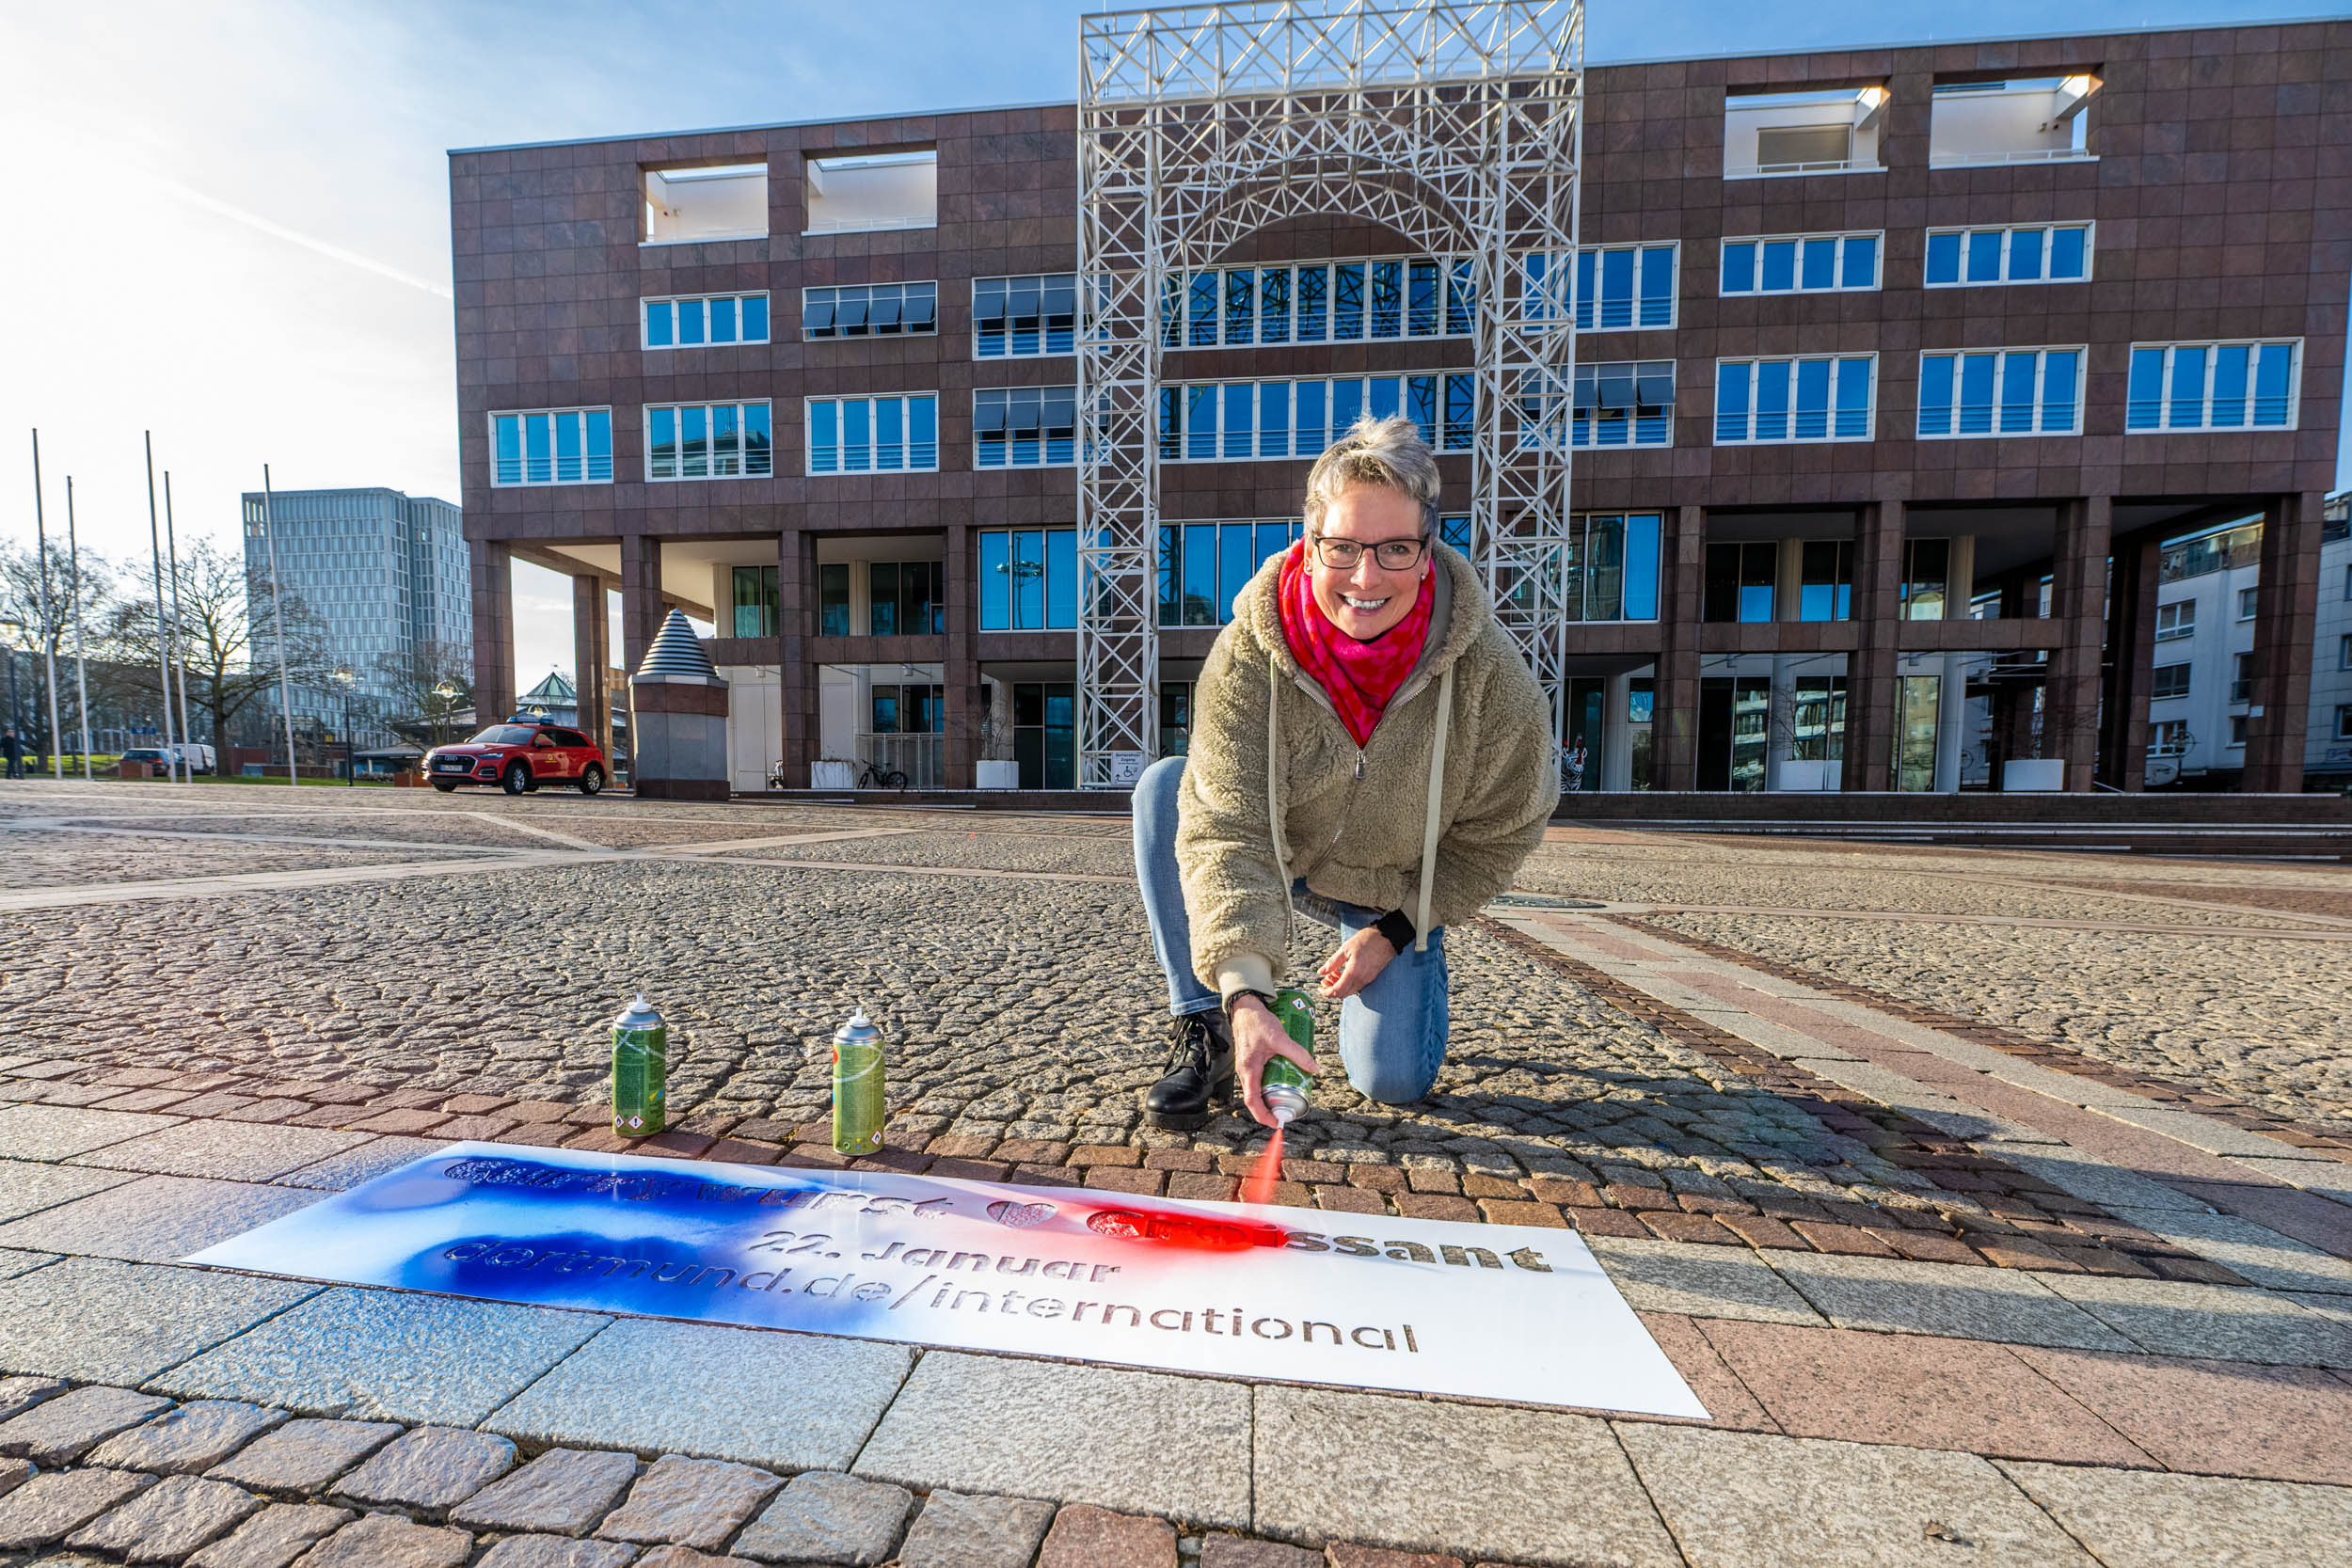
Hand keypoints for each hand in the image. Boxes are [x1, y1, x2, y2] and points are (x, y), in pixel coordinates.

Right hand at [1230, 995, 1316, 1128]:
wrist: (1245, 1008)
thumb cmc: (1258, 1022)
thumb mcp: (1280, 1038)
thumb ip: (1297, 1053)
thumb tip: (1314, 1068)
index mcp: (1249, 1069)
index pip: (1252, 1101)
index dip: (1263, 1116)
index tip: (1276, 1122)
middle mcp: (1245, 1072)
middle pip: (1255, 1099)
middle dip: (1270, 1109)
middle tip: (1286, 1112)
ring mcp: (1247, 1067)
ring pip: (1256, 1090)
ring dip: (1269, 1097)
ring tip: (1286, 1099)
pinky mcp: (1251, 1062)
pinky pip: (1258, 1080)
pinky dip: (1268, 1086)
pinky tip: (1281, 1081)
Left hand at [1317, 925, 1397, 1000]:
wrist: (1387, 938)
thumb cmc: (1367, 940)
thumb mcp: (1345, 949)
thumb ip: (1332, 963)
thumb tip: (1321, 972)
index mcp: (1353, 973)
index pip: (1337, 991)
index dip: (1326, 992)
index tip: (1320, 988)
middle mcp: (1361, 980)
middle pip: (1343, 994)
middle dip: (1331, 989)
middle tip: (1324, 980)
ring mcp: (1367, 980)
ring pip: (1349, 990)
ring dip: (1339, 986)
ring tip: (1332, 974)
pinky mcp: (1371, 977)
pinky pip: (1356, 986)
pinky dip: (1347, 983)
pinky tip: (1342, 973)